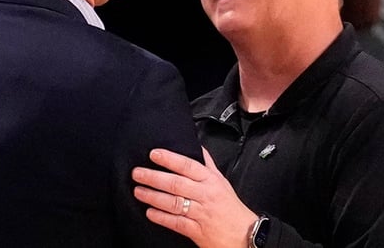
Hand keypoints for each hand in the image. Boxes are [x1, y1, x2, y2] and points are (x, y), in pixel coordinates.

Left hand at [132, 147, 258, 247]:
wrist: (245, 235)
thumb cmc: (231, 208)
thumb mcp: (222, 182)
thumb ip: (208, 165)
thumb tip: (197, 147)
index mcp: (211, 181)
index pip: (188, 166)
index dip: (170, 159)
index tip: (154, 154)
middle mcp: (205, 195)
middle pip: (176, 183)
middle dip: (154, 177)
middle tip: (137, 173)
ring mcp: (201, 213)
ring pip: (174, 202)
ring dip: (153, 196)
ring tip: (138, 191)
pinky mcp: (197, 231)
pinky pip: (176, 223)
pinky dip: (162, 217)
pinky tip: (150, 212)